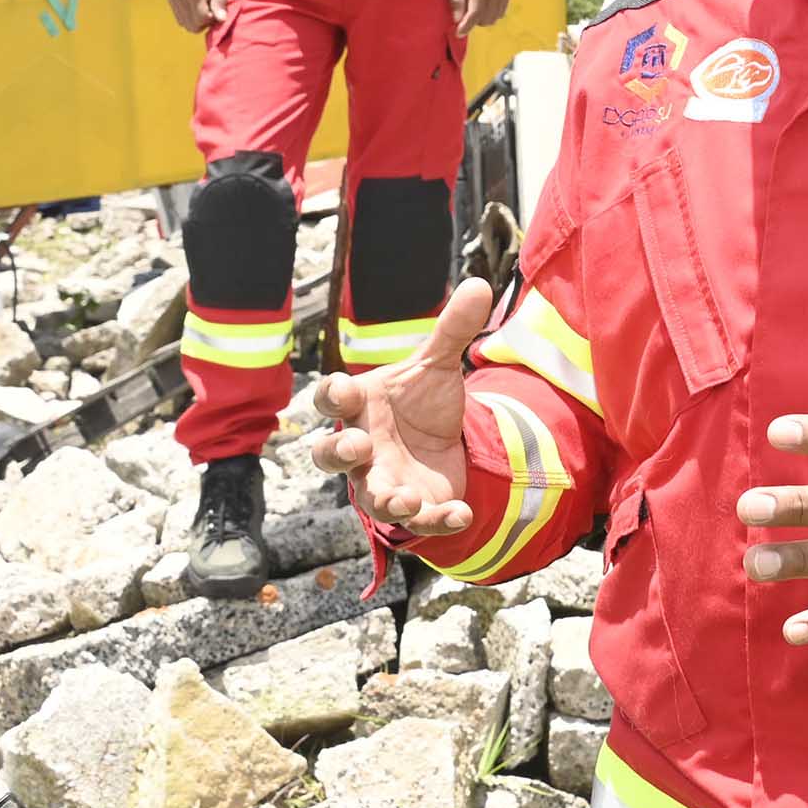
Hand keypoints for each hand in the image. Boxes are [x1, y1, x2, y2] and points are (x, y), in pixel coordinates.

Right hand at [167, 0, 228, 33]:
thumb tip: (221, 19)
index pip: (202, 18)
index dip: (212, 19)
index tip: (217, 10)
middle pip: (193, 25)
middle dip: (206, 23)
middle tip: (212, 11)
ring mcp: (173, 0)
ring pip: (186, 25)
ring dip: (198, 22)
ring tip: (204, 9)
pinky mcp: (170, 2)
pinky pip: (181, 20)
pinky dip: (191, 19)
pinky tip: (196, 9)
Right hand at [307, 278, 493, 533]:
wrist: (443, 440)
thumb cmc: (420, 401)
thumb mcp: (436, 365)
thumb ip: (451, 330)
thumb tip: (479, 284)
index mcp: (360, 406)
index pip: (330, 398)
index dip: (332, 395)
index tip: (345, 389)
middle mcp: (362, 447)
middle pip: (329, 454)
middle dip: (338, 452)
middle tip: (358, 446)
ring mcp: (383, 479)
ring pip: (369, 497)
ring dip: (386, 500)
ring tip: (406, 499)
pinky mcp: (414, 505)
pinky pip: (419, 522)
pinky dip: (438, 521)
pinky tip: (460, 514)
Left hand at [450, 0, 510, 34]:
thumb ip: (457, 0)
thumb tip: (458, 20)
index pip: (474, 14)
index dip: (466, 26)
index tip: (459, 33)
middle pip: (485, 19)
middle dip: (474, 21)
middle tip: (465, 13)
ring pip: (494, 18)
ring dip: (483, 19)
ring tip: (475, 8)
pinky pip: (501, 12)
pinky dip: (491, 13)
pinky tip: (484, 5)